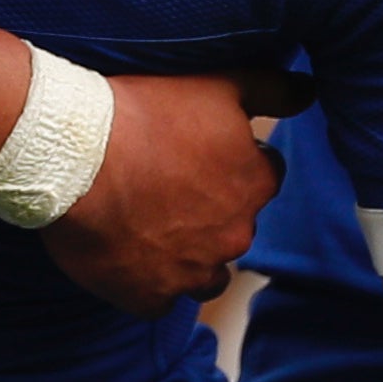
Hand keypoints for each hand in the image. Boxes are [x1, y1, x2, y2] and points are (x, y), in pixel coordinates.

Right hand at [44, 67, 308, 315]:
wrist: (73, 157)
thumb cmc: (143, 114)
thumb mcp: (215, 83)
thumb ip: (270, 88)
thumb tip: (308, 90)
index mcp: (255, 183)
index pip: (263, 175)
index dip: (231, 161)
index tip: (198, 151)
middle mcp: (234, 234)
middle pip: (234, 226)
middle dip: (211, 211)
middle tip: (165, 183)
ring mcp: (193, 272)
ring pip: (204, 273)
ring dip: (187, 255)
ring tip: (148, 225)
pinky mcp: (150, 297)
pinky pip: (158, 299)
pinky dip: (147, 282)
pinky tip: (124, 254)